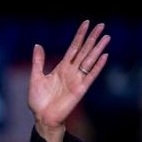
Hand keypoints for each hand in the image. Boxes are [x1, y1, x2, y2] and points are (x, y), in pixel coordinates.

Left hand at [29, 20, 109, 141]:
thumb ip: (38, 62)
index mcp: (61, 68)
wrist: (42, 117)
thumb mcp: (35, 77)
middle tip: (101, 25)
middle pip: (84, 51)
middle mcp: (71, 72)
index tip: (86, 23)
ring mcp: (77, 80)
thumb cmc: (38, 100)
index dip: (80, 36)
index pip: (73, 48)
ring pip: (89, 60)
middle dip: (92, 38)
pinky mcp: (80, 89)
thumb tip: (38, 45)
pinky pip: (91, 76)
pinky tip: (104, 56)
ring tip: (106, 37)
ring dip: (98, 49)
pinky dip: (97, 66)